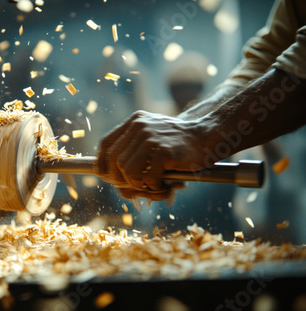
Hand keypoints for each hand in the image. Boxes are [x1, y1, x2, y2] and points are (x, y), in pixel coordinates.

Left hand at [97, 110, 211, 199]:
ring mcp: (151, 137)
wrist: (209, 136)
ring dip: (139, 185)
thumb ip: (133, 157)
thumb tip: (117, 186)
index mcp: (134, 122)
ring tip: (154, 186)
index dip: (102, 164)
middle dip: (120, 180)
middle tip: (136, 188)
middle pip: (113, 161)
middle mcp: (139, 126)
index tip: (108, 177)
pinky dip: (154, 187)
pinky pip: (146, 178)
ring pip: (127, 171)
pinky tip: (165, 184)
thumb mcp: (152, 143)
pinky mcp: (163, 150)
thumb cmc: (179, 146)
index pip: (106, 144)